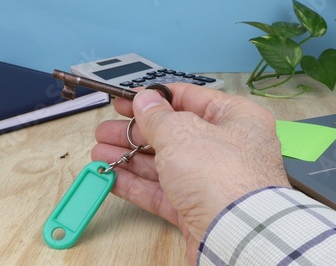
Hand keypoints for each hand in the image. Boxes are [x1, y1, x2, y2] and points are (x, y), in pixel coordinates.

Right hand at [91, 84, 289, 264]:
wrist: (236, 236)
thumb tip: (145, 100)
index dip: (154, 98)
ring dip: (130, 158)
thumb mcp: (182, 134)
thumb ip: (158, 116)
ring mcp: (211, 181)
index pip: (190, 99)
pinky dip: (137, 184)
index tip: (126, 100)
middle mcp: (226, 148)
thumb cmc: (222, 177)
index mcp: (235, 119)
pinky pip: (162, 192)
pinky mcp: (197, 209)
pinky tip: (112, 177)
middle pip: (172, 133)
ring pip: (164, 164)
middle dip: (135, 132)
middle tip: (105, 131)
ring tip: (99, 153)